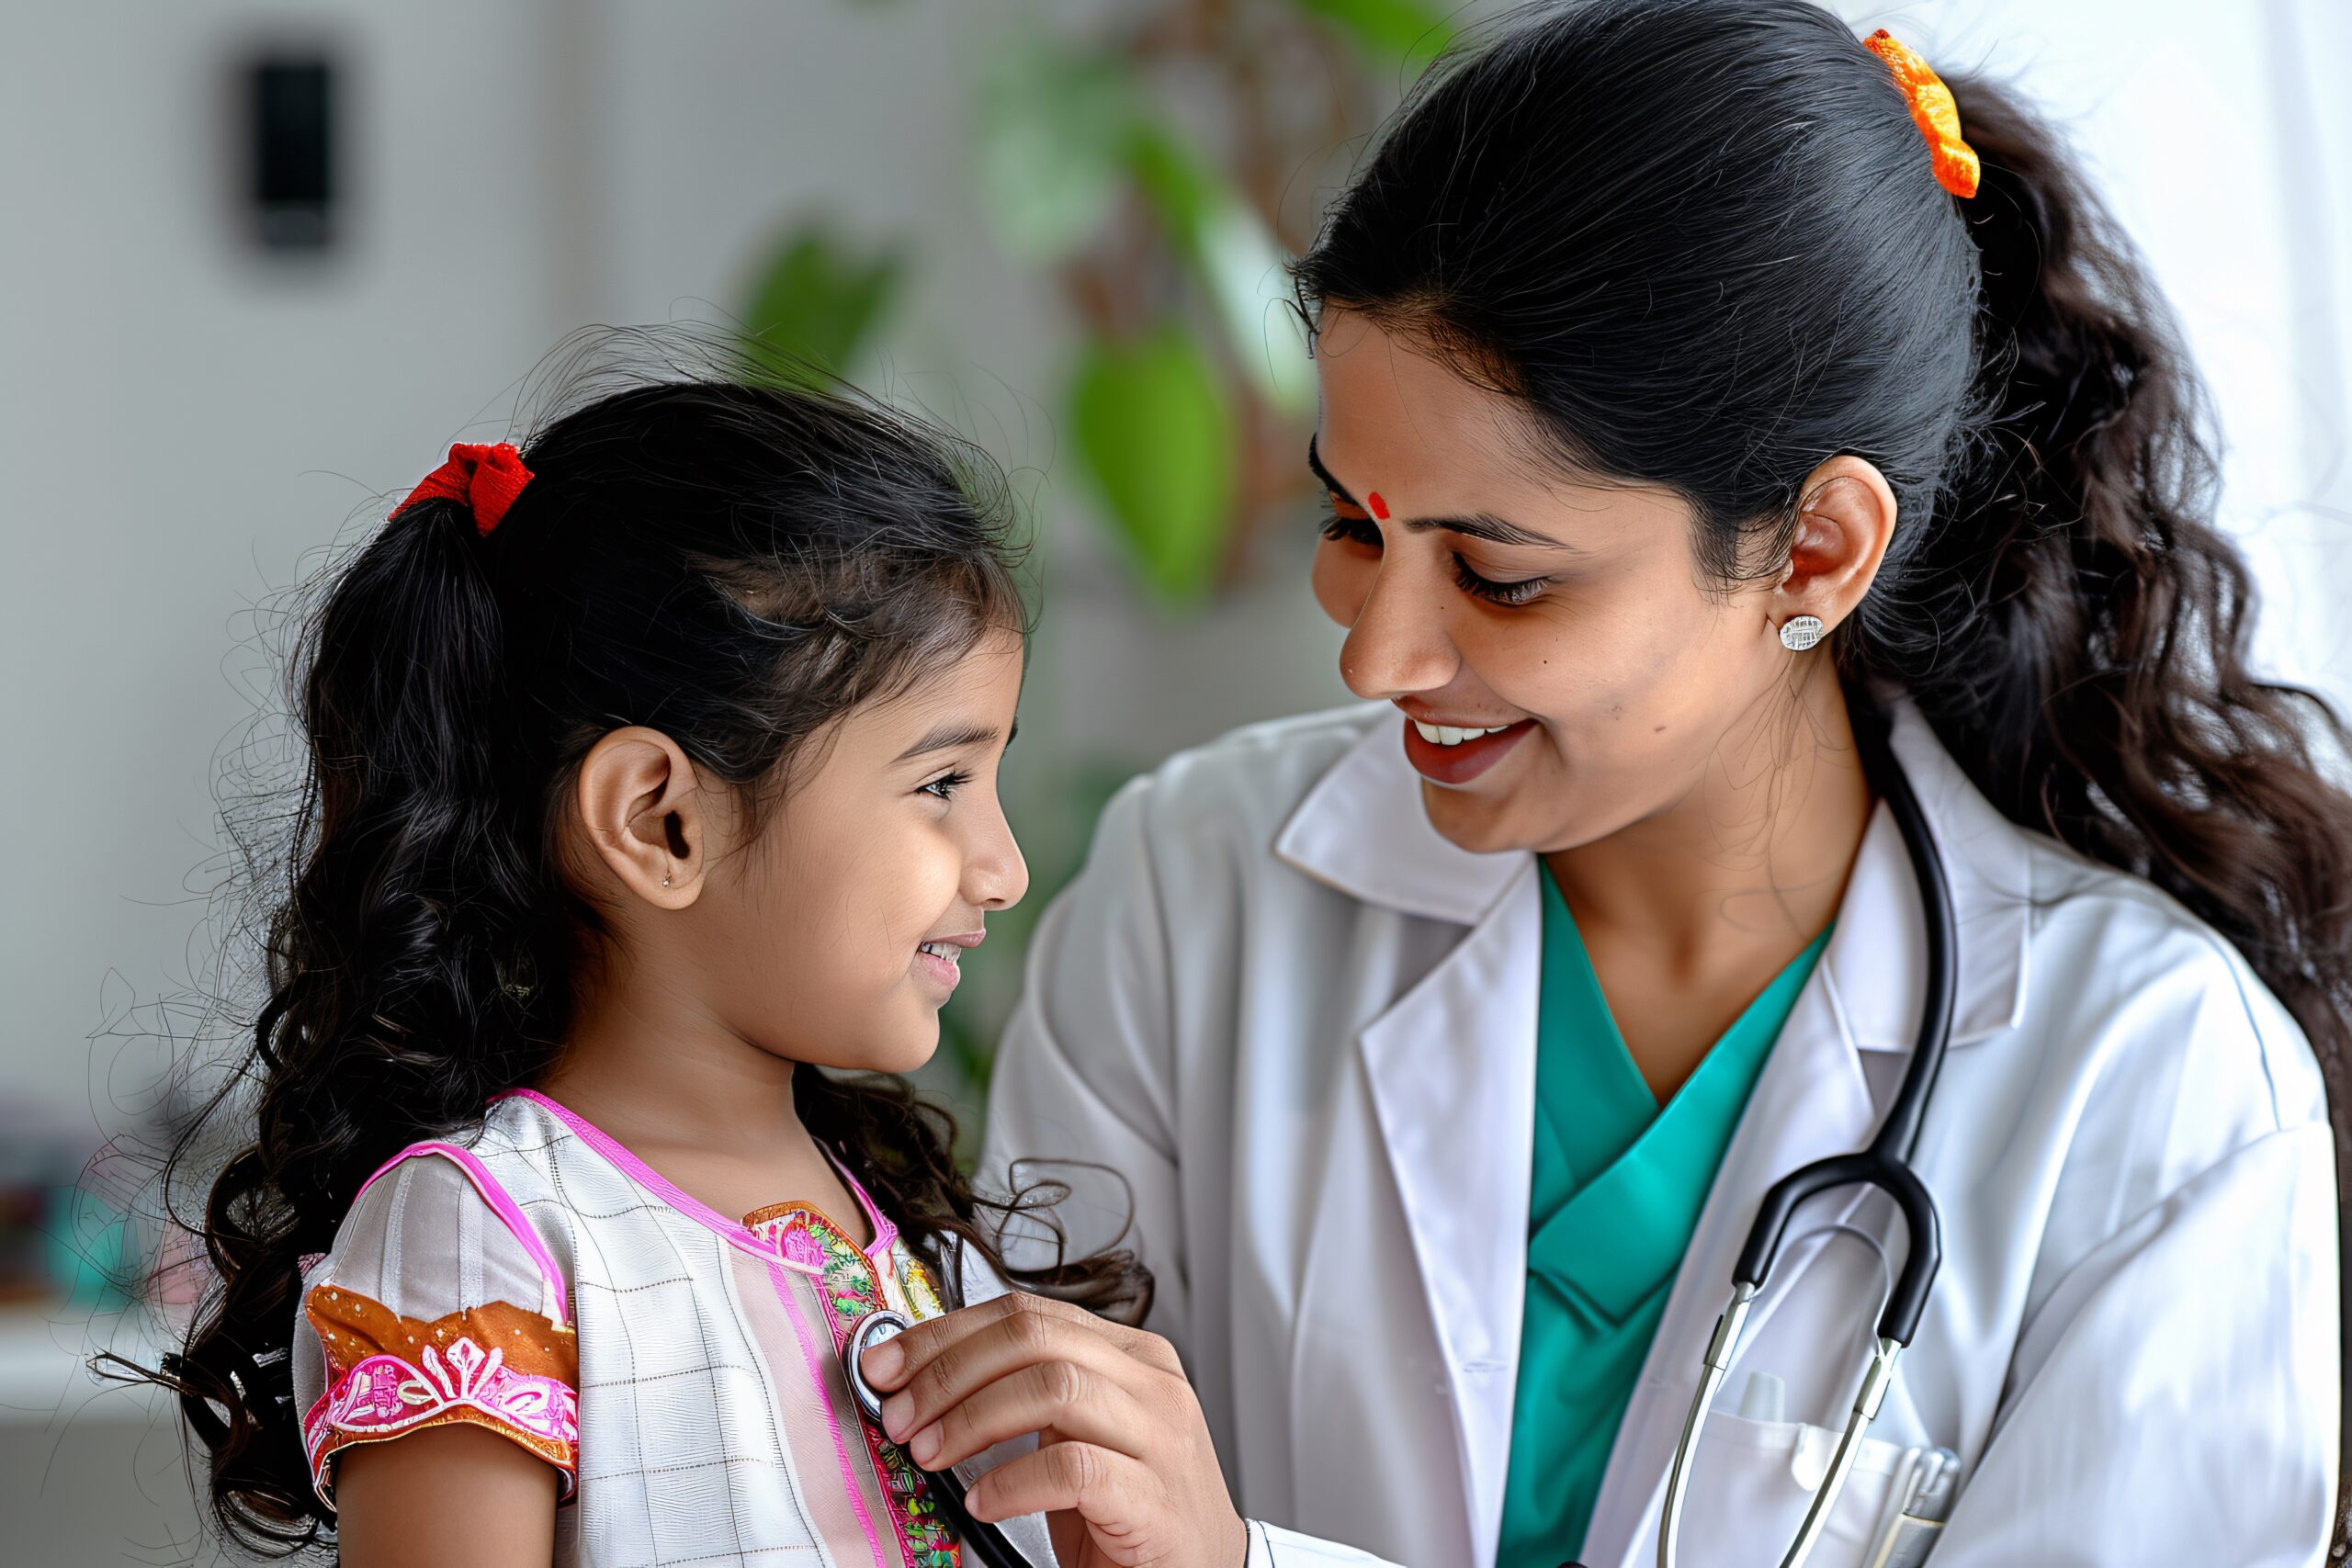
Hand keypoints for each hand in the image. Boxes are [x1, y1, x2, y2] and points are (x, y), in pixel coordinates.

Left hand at [860, 1291, 1246, 1567]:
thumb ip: (1024, 1396)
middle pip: (1034, 1337)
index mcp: (1129, 1352)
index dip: (946, 1333)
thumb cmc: (1127, 1508)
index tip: (887, 1365)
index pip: (1025, 1312)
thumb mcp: (1073, 1435)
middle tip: (901, 1415)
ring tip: (930, 1453)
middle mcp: (1151, 1380)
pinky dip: (1013, 1481)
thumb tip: (920, 1379)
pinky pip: (1074, 1468)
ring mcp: (1161, 1436)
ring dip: (973, 1417)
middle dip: (949, 1370)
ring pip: (1055, 1386)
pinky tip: (981, 1501)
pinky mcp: (1157, 1498)